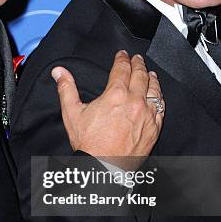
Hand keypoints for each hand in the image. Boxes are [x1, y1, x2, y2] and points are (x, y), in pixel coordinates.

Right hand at [51, 51, 163, 167]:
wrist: (104, 167)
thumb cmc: (90, 144)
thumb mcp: (72, 113)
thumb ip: (67, 89)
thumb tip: (59, 72)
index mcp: (115, 95)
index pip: (122, 69)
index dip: (122, 59)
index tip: (122, 55)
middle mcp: (134, 101)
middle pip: (140, 75)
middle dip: (138, 64)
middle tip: (136, 59)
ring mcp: (147, 114)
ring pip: (154, 89)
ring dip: (151, 78)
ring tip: (149, 73)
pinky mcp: (154, 127)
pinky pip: (161, 107)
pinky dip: (159, 97)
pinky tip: (157, 95)